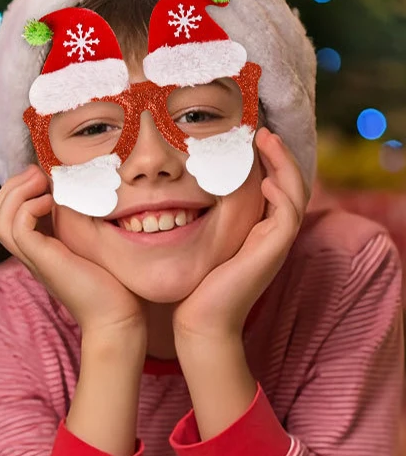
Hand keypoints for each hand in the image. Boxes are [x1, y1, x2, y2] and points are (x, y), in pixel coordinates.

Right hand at [0, 165, 145, 338]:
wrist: (118, 316)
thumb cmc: (113, 280)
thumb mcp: (90, 238)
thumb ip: (77, 217)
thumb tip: (77, 185)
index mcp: (38, 246)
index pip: (5, 214)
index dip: (16, 189)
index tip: (43, 175)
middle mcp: (29, 252)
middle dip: (11, 186)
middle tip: (38, 174)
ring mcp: (33, 258)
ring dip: (16, 194)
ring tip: (43, 185)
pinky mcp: (42, 261)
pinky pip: (17, 229)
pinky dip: (28, 208)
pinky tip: (51, 203)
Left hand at [173, 128, 306, 344]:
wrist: (200, 323)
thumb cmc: (189, 286)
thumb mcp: (192, 243)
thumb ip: (191, 220)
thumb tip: (161, 196)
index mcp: (254, 231)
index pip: (271, 186)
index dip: (266, 161)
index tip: (248, 138)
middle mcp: (269, 234)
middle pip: (289, 184)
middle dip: (279, 155)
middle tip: (262, 131)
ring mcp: (273, 244)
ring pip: (295, 194)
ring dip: (283, 165)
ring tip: (267, 141)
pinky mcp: (272, 253)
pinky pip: (287, 218)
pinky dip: (281, 196)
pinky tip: (265, 182)